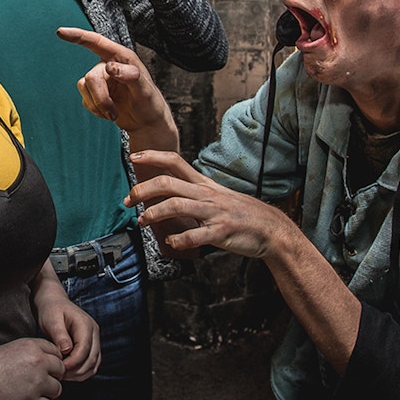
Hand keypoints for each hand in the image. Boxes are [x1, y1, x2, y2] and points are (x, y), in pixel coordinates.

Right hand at [0, 338, 65, 399]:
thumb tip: (46, 362)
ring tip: (28, 393)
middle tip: (36, 382)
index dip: (50, 361)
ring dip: (46, 393)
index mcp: (31, 347)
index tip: (43, 367)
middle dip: (51, 376)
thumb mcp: (8, 350)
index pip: (55, 352)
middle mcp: (37, 364)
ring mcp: (35, 385)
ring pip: (56, 389)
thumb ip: (29, 353)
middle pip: (60, 370)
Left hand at [31, 263, 100, 381]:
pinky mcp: (91, 346)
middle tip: (58, 374)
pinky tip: (68, 373)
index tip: (58, 368)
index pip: (84, 349)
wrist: (54, 302)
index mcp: (85, 324)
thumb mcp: (51, 319)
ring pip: (93, 364)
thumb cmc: (51, 309)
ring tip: (62, 374)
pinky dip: (82, 372)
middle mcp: (94, 332)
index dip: (72, 363)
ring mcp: (95, 339)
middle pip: (91, 359)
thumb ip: (59, 335)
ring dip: (79, 374)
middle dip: (75, 371)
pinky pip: (92, 364)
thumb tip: (67, 350)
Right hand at [57, 27, 176, 147]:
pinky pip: (84, 100)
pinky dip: (96, 110)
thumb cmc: (150, 103)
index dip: (78, 36)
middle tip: (113, 114)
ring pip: (84, 87)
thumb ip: (130, 76)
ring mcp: (100, 79)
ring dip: (98, 105)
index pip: (97, 42)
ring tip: (113, 114)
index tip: (60, 32)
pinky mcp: (94, 93)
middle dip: (100, 98)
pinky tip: (109, 113)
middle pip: (91, 77)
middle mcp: (108, 65)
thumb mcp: (145, 90)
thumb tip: (110, 67)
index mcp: (122, 57)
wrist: (146, 123)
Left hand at [125, 149, 294, 259]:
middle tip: (128, 200)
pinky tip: (170, 243)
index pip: (175, 162)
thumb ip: (192, 193)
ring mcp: (214, 212)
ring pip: (178, 206)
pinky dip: (180, 239)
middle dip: (143, 189)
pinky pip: (197, 235)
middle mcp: (206, 194)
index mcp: (203, 184)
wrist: (271, 229)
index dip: (153, 156)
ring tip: (142, 221)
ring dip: (155, 213)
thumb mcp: (216, 196)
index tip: (133, 156)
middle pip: (168, 183)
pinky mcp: (222, 232)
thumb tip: (166, 194)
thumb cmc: (240, 214)